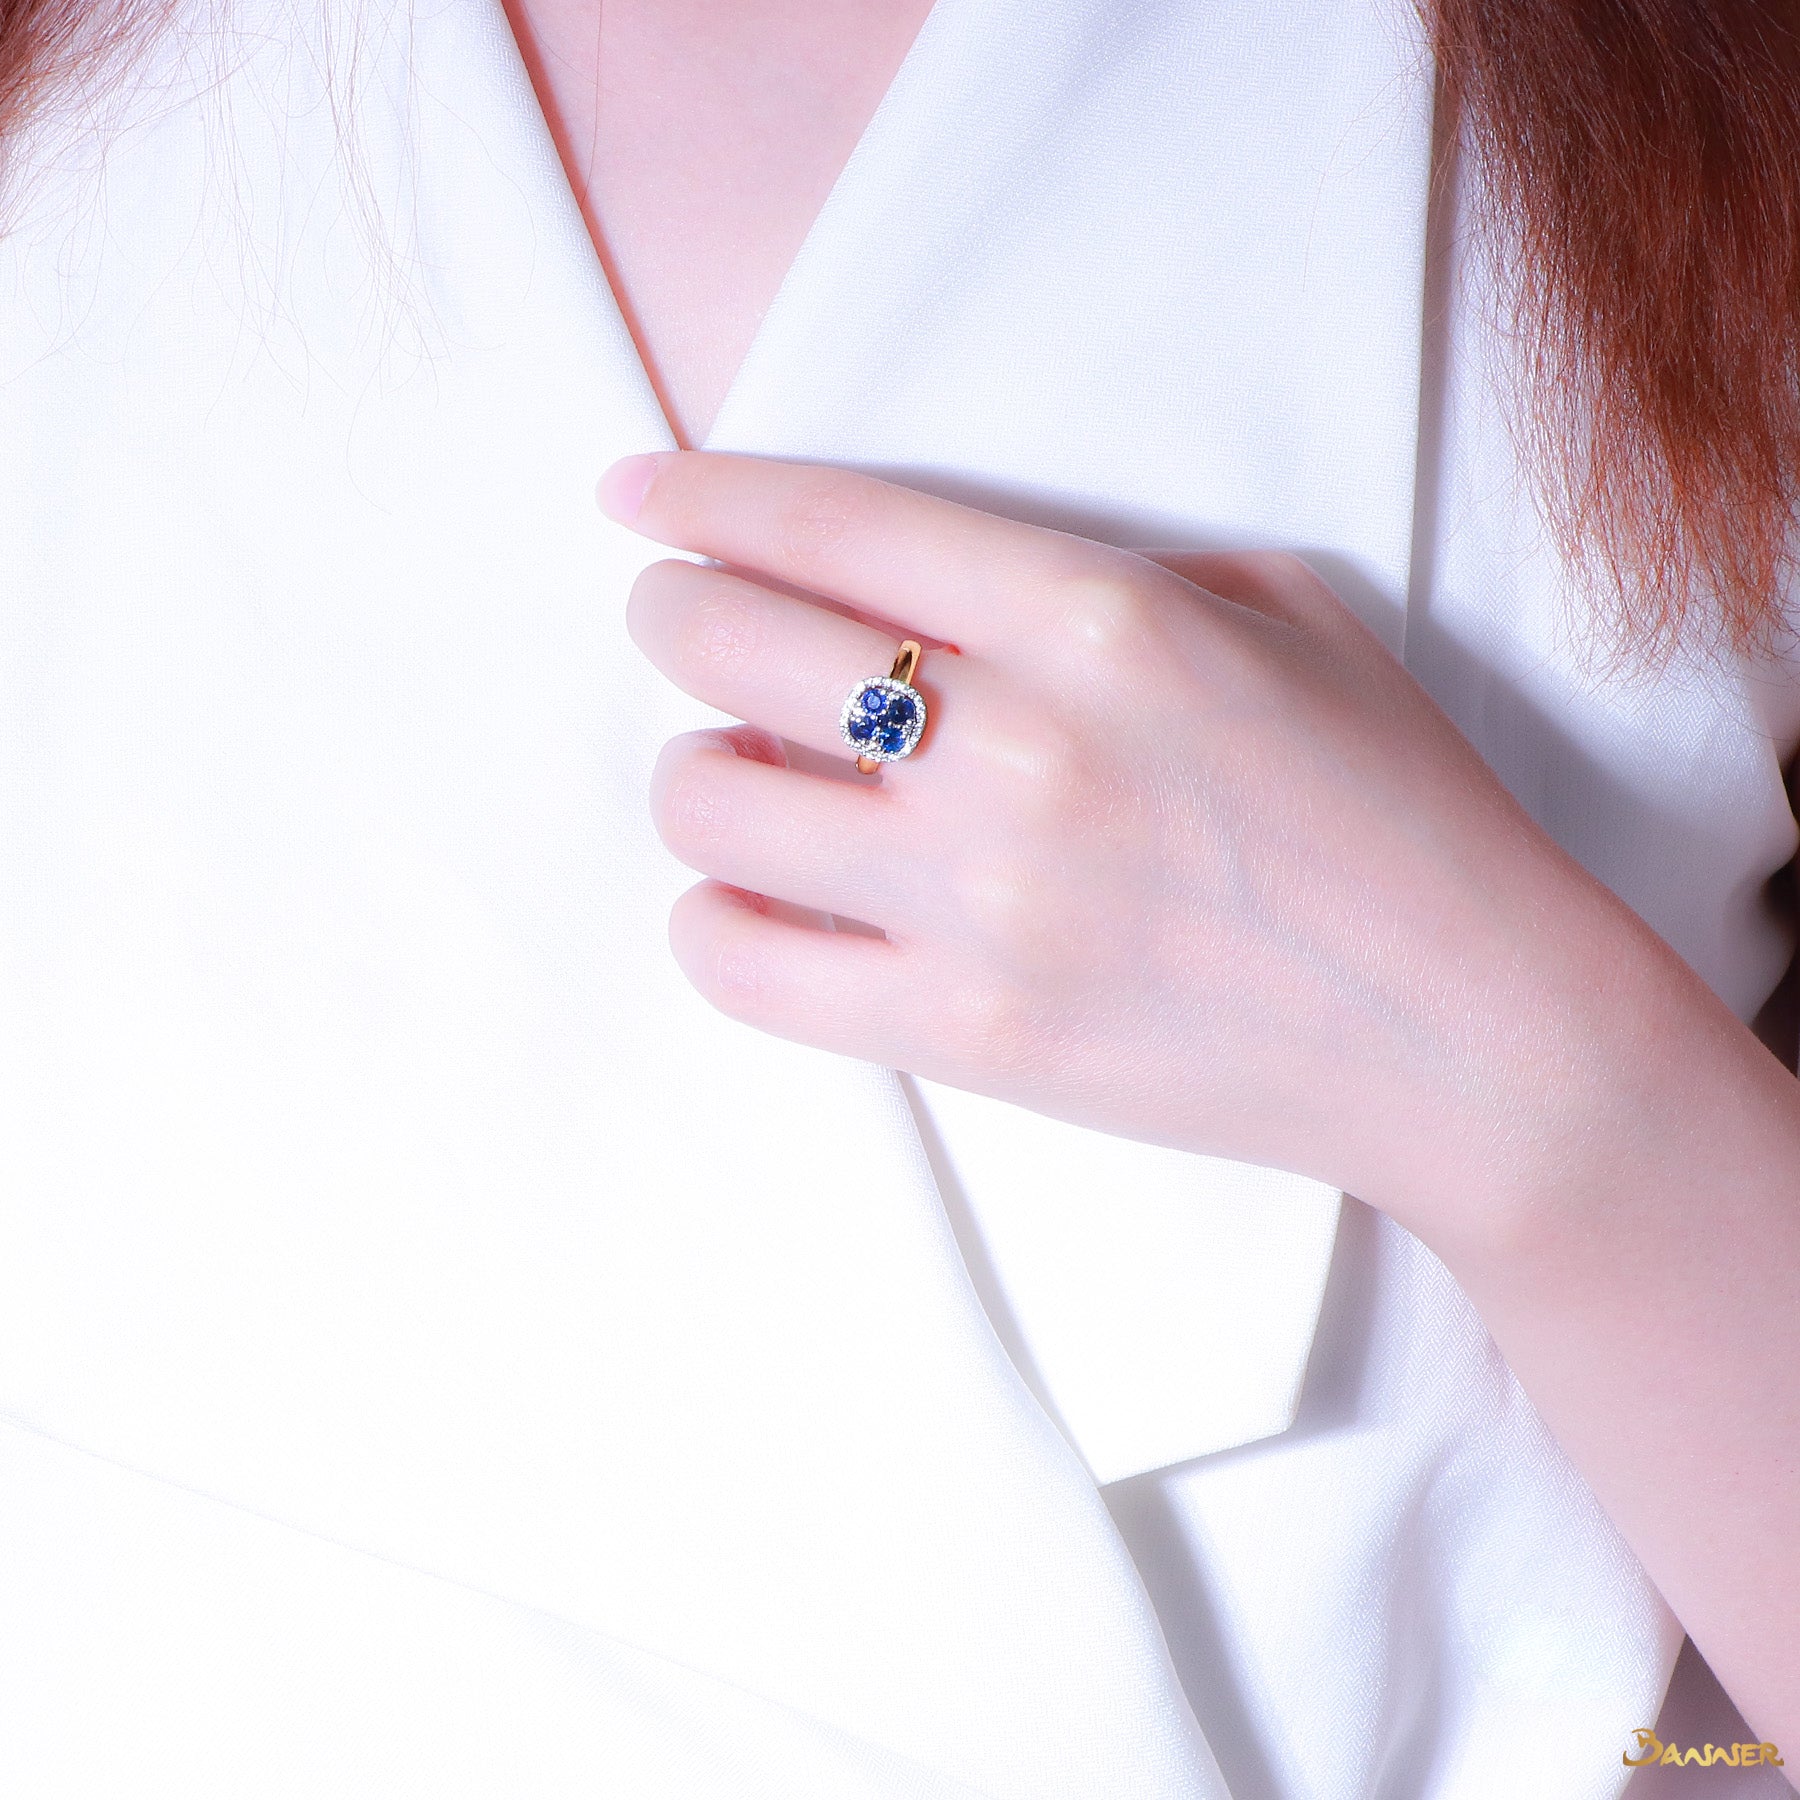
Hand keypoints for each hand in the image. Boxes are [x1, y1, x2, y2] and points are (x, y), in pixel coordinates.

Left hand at [602, 450, 1685, 1243]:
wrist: (1465, 1037)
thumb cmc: (1396, 810)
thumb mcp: (1289, 615)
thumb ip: (1107, 572)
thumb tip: (930, 590)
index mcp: (1103, 619)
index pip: (833, 527)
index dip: (702, 498)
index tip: (636, 498)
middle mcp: (1021, 751)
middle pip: (731, 646)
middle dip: (674, 614)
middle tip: (685, 622)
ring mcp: (983, 906)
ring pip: (708, 804)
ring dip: (695, 769)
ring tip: (745, 771)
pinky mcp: (967, 1037)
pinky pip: (744, 967)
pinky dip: (713, 916)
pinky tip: (754, 894)